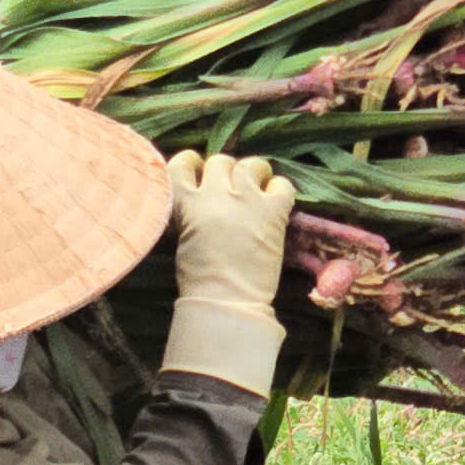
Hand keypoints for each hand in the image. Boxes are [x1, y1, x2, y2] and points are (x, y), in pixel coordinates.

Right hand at [160, 150, 295, 394]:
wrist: (227, 302)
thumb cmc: (199, 280)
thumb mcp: (182, 239)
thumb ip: (189, 213)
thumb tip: (199, 201)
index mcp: (186, 203)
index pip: (182, 164)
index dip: (192, 166)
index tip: (199, 174)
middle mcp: (216, 194)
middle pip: (220, 161)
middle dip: (225, 173)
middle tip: (231, 190)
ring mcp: (246, 200)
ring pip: (252, 164)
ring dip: (254, 174)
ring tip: (257, 189)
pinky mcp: (273, 211)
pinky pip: (282, 184)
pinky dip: (280, 190)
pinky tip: (276, 203)